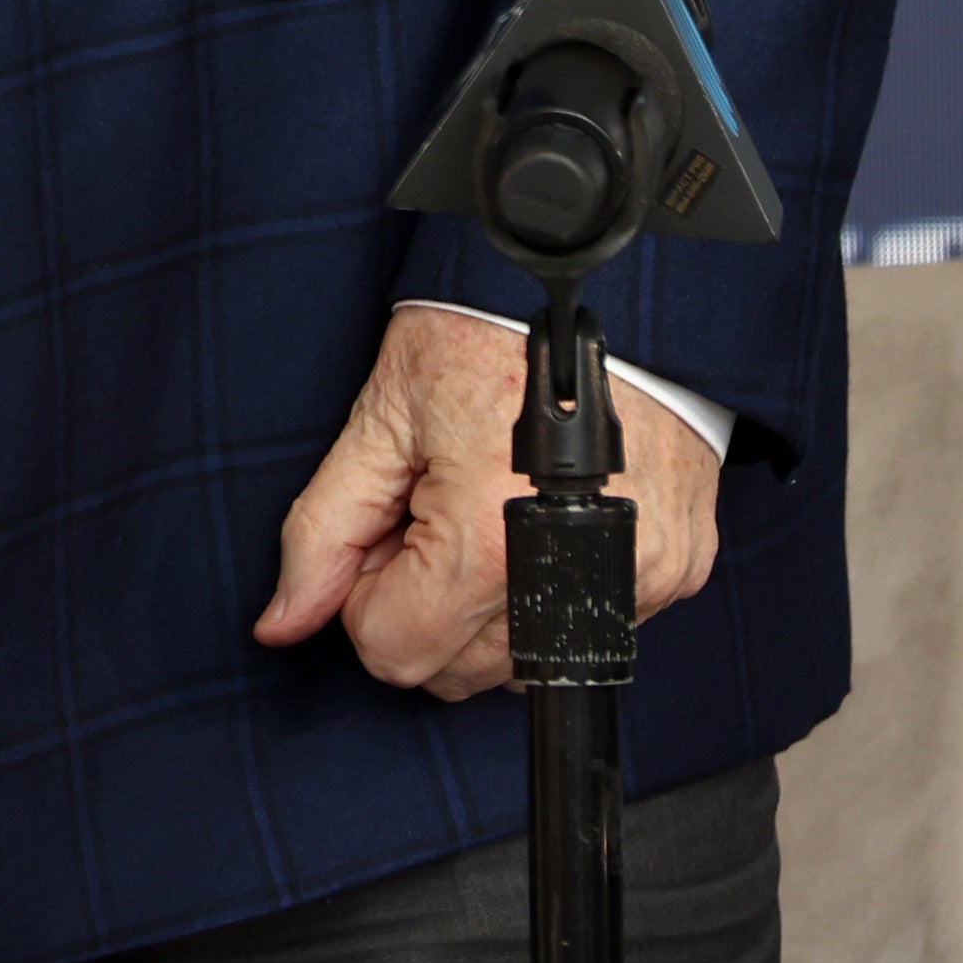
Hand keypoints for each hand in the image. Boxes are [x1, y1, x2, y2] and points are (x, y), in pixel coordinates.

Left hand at [256, 304, 723, 701]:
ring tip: (487, 504)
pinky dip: (553, 587)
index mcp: (488, 544)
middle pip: (459, 671)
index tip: (381, 530)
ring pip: (526, 661)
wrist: (612, 290)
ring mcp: (643, 579)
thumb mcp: (382, 416)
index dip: (364, 596)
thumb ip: (322, 531)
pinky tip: (543, 510)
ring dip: (488, 605)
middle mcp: (577, 577)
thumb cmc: (491, 334)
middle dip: (423, 603)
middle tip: (429, 509)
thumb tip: (281, 623)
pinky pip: (594, 623)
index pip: (393, 651)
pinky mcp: (681, 570)